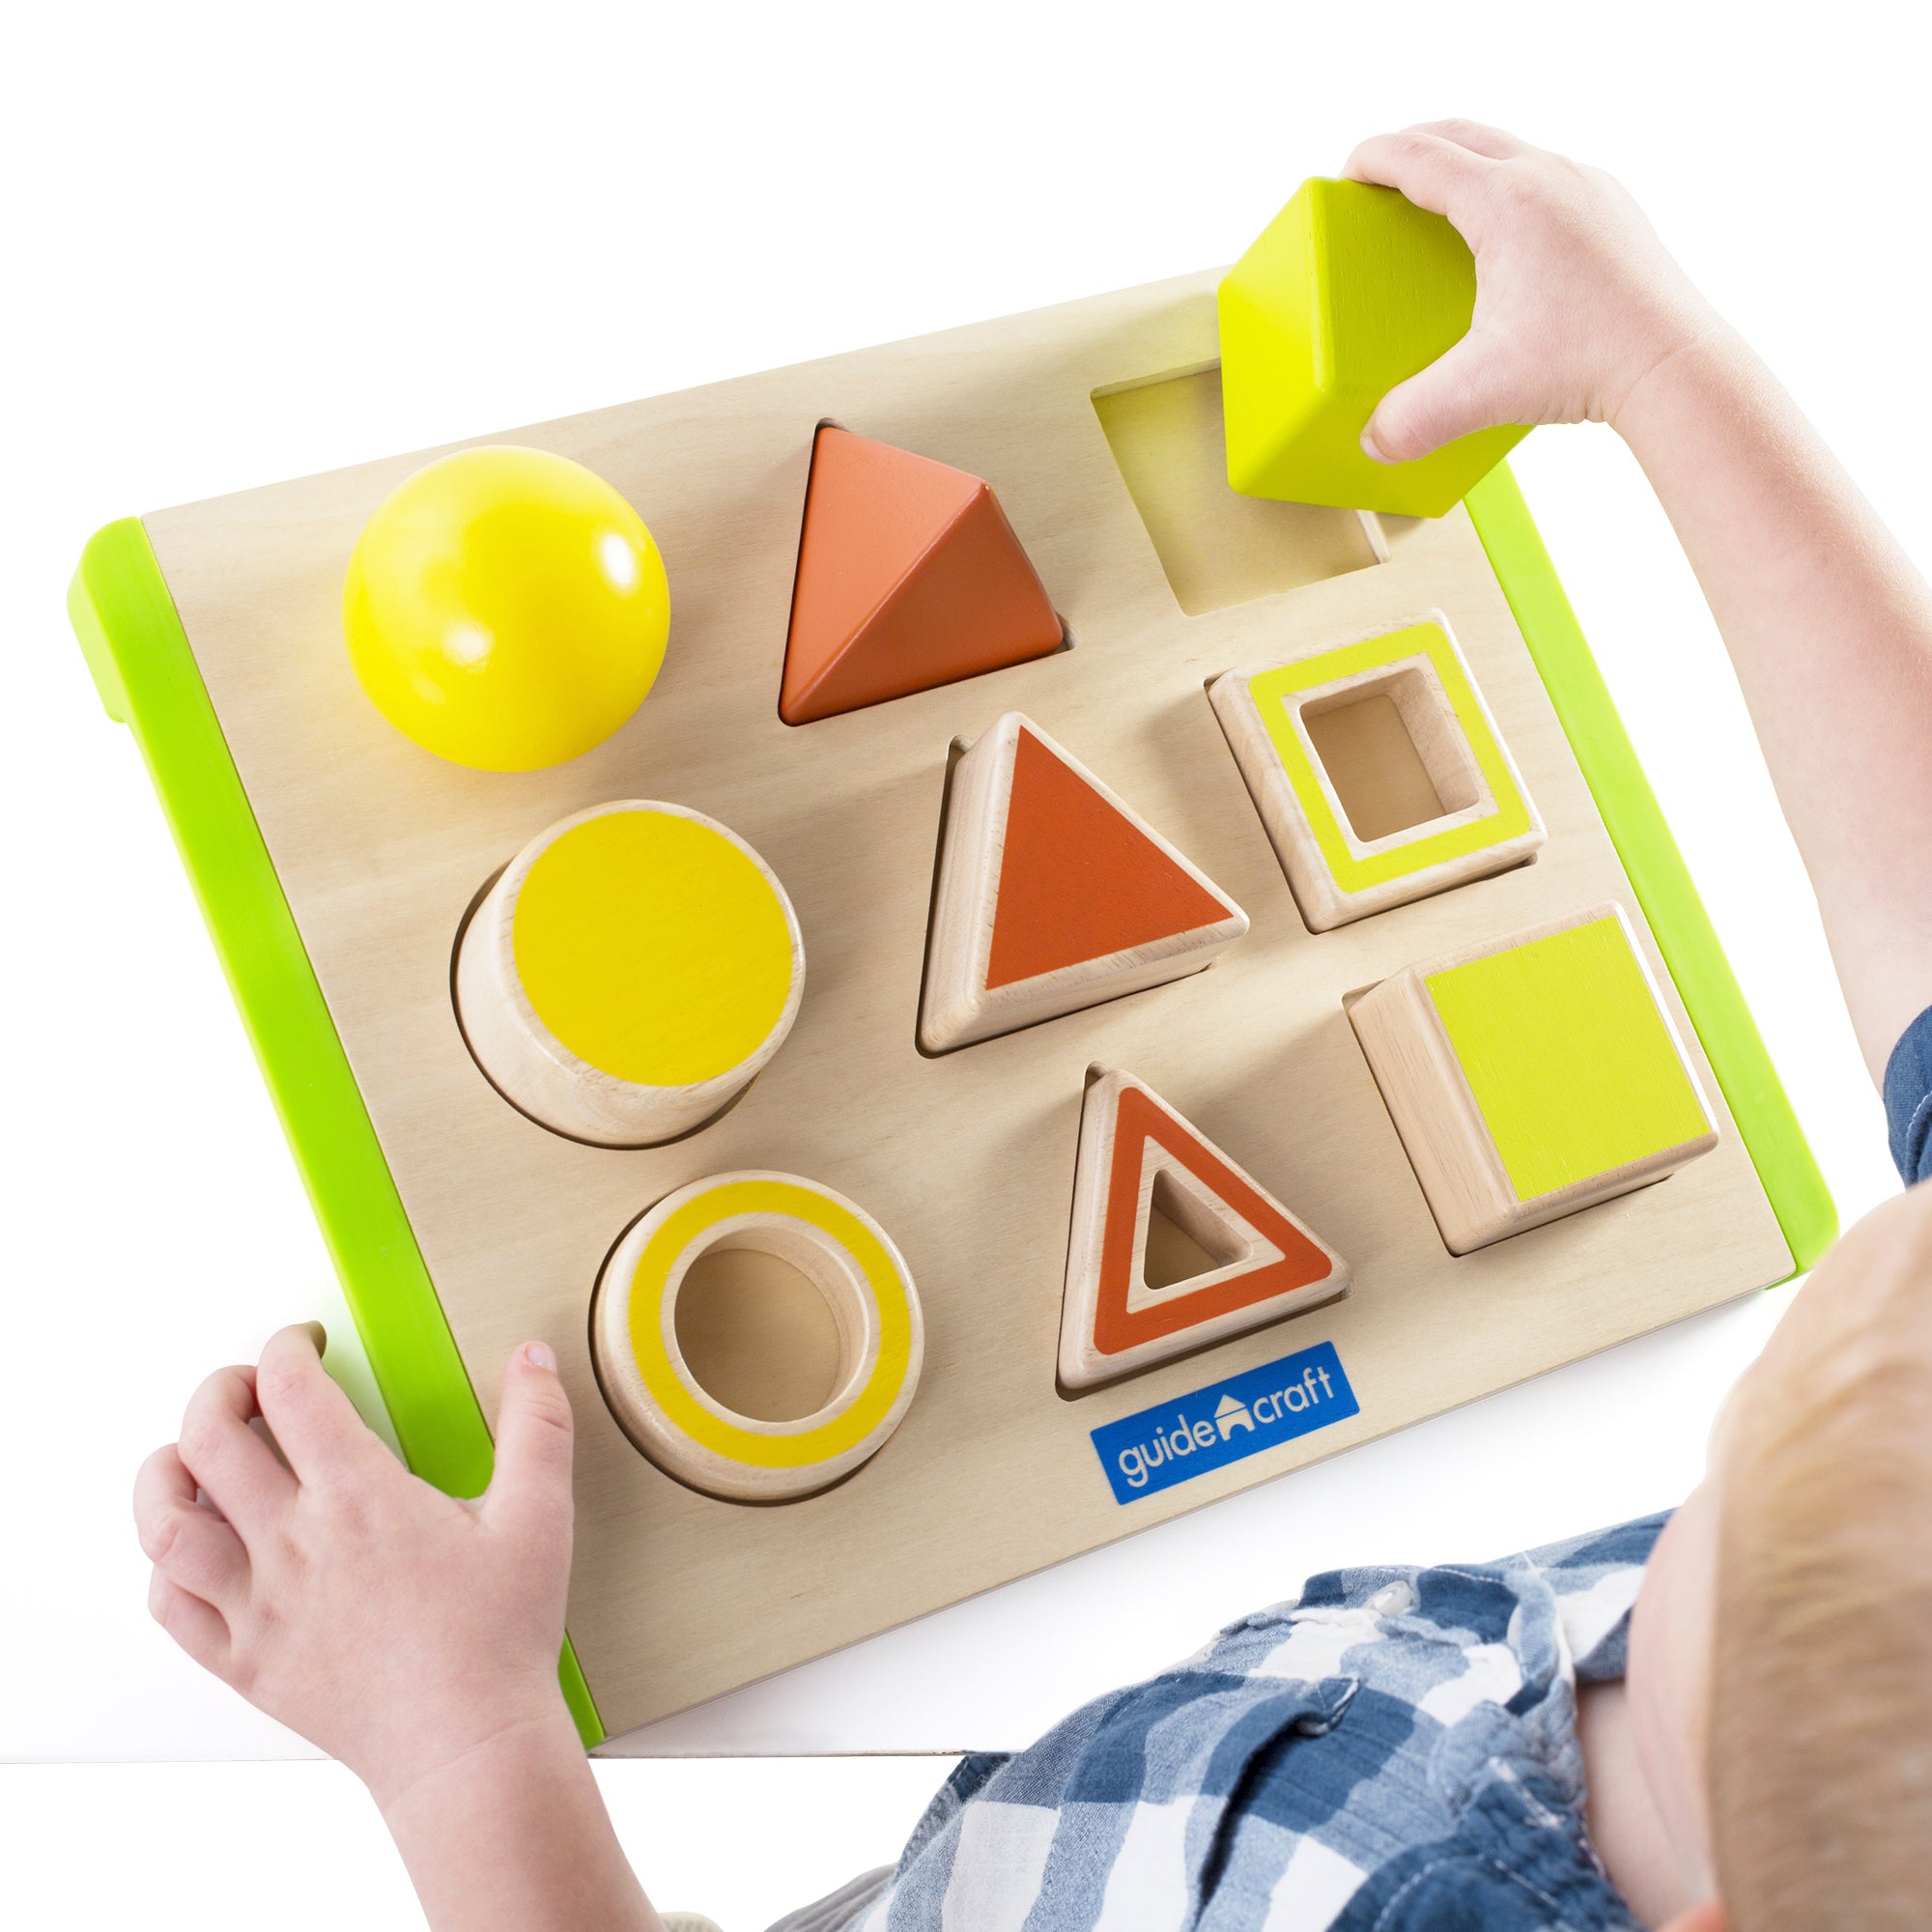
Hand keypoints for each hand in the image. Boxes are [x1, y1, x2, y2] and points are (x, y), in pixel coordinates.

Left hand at [133, 1323, 576, 1809]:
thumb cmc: (499, 1639)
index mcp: (359, 1497)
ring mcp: (260, 1605)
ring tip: (193, 1456)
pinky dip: (167, 1565)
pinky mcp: (246, 1661)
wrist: (468, 1746)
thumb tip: (532, 1359)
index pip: (291, 1390)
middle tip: (247, 1386)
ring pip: (165, 1522)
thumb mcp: (539, 1516)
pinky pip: (172, 1606)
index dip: (287, 1348)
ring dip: (166, 1472)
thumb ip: (538, 1426)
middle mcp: (294, 1543)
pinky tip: (196, 1548)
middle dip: (218, 1390)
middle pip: (207, 1438)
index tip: (304, 1344)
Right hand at [1341, 120, 1724, 461]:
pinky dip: (1507, 187)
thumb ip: (1414, 417)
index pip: (1419, 158)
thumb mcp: (1481, 392)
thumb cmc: (1591, 362)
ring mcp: (1587, 188)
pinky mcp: (1612, 210)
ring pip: (1507, 149)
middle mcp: (1550, 178)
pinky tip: (1503, 232)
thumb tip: (1375, 440)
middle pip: (1461, 135)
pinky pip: (1545, 177)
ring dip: (1462, 162)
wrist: (1674, 366)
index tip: (1348, 172)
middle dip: (1411, 148)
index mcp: (1506, 201)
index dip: (1373, 160)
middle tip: (1380, 177)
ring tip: (1437, 199)